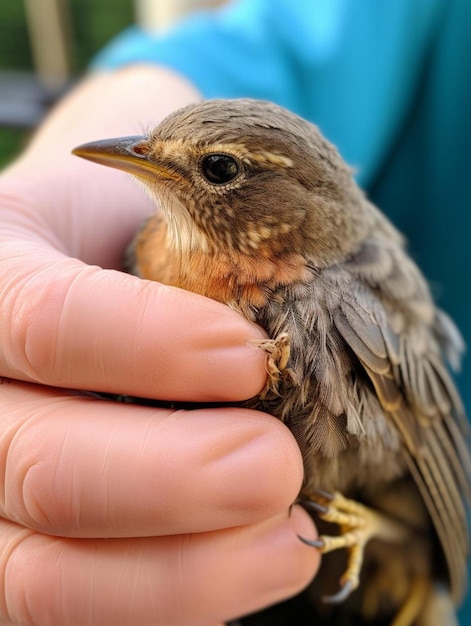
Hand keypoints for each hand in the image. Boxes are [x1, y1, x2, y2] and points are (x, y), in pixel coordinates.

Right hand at [0, 66, 318, 624]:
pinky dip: (176, 600)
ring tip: (286, 532)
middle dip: (178, 479)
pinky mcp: (25, 555)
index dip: (150, 345)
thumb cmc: (130, 240)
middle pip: (40, 468)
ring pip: (46, 574)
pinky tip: (254, 561)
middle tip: (278, 464)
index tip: (249, 358)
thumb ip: (193, 255)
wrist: (90, 278)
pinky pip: (78, 608)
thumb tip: (265, 353)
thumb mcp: (151, 212)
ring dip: (187, 570)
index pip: (45, 321)